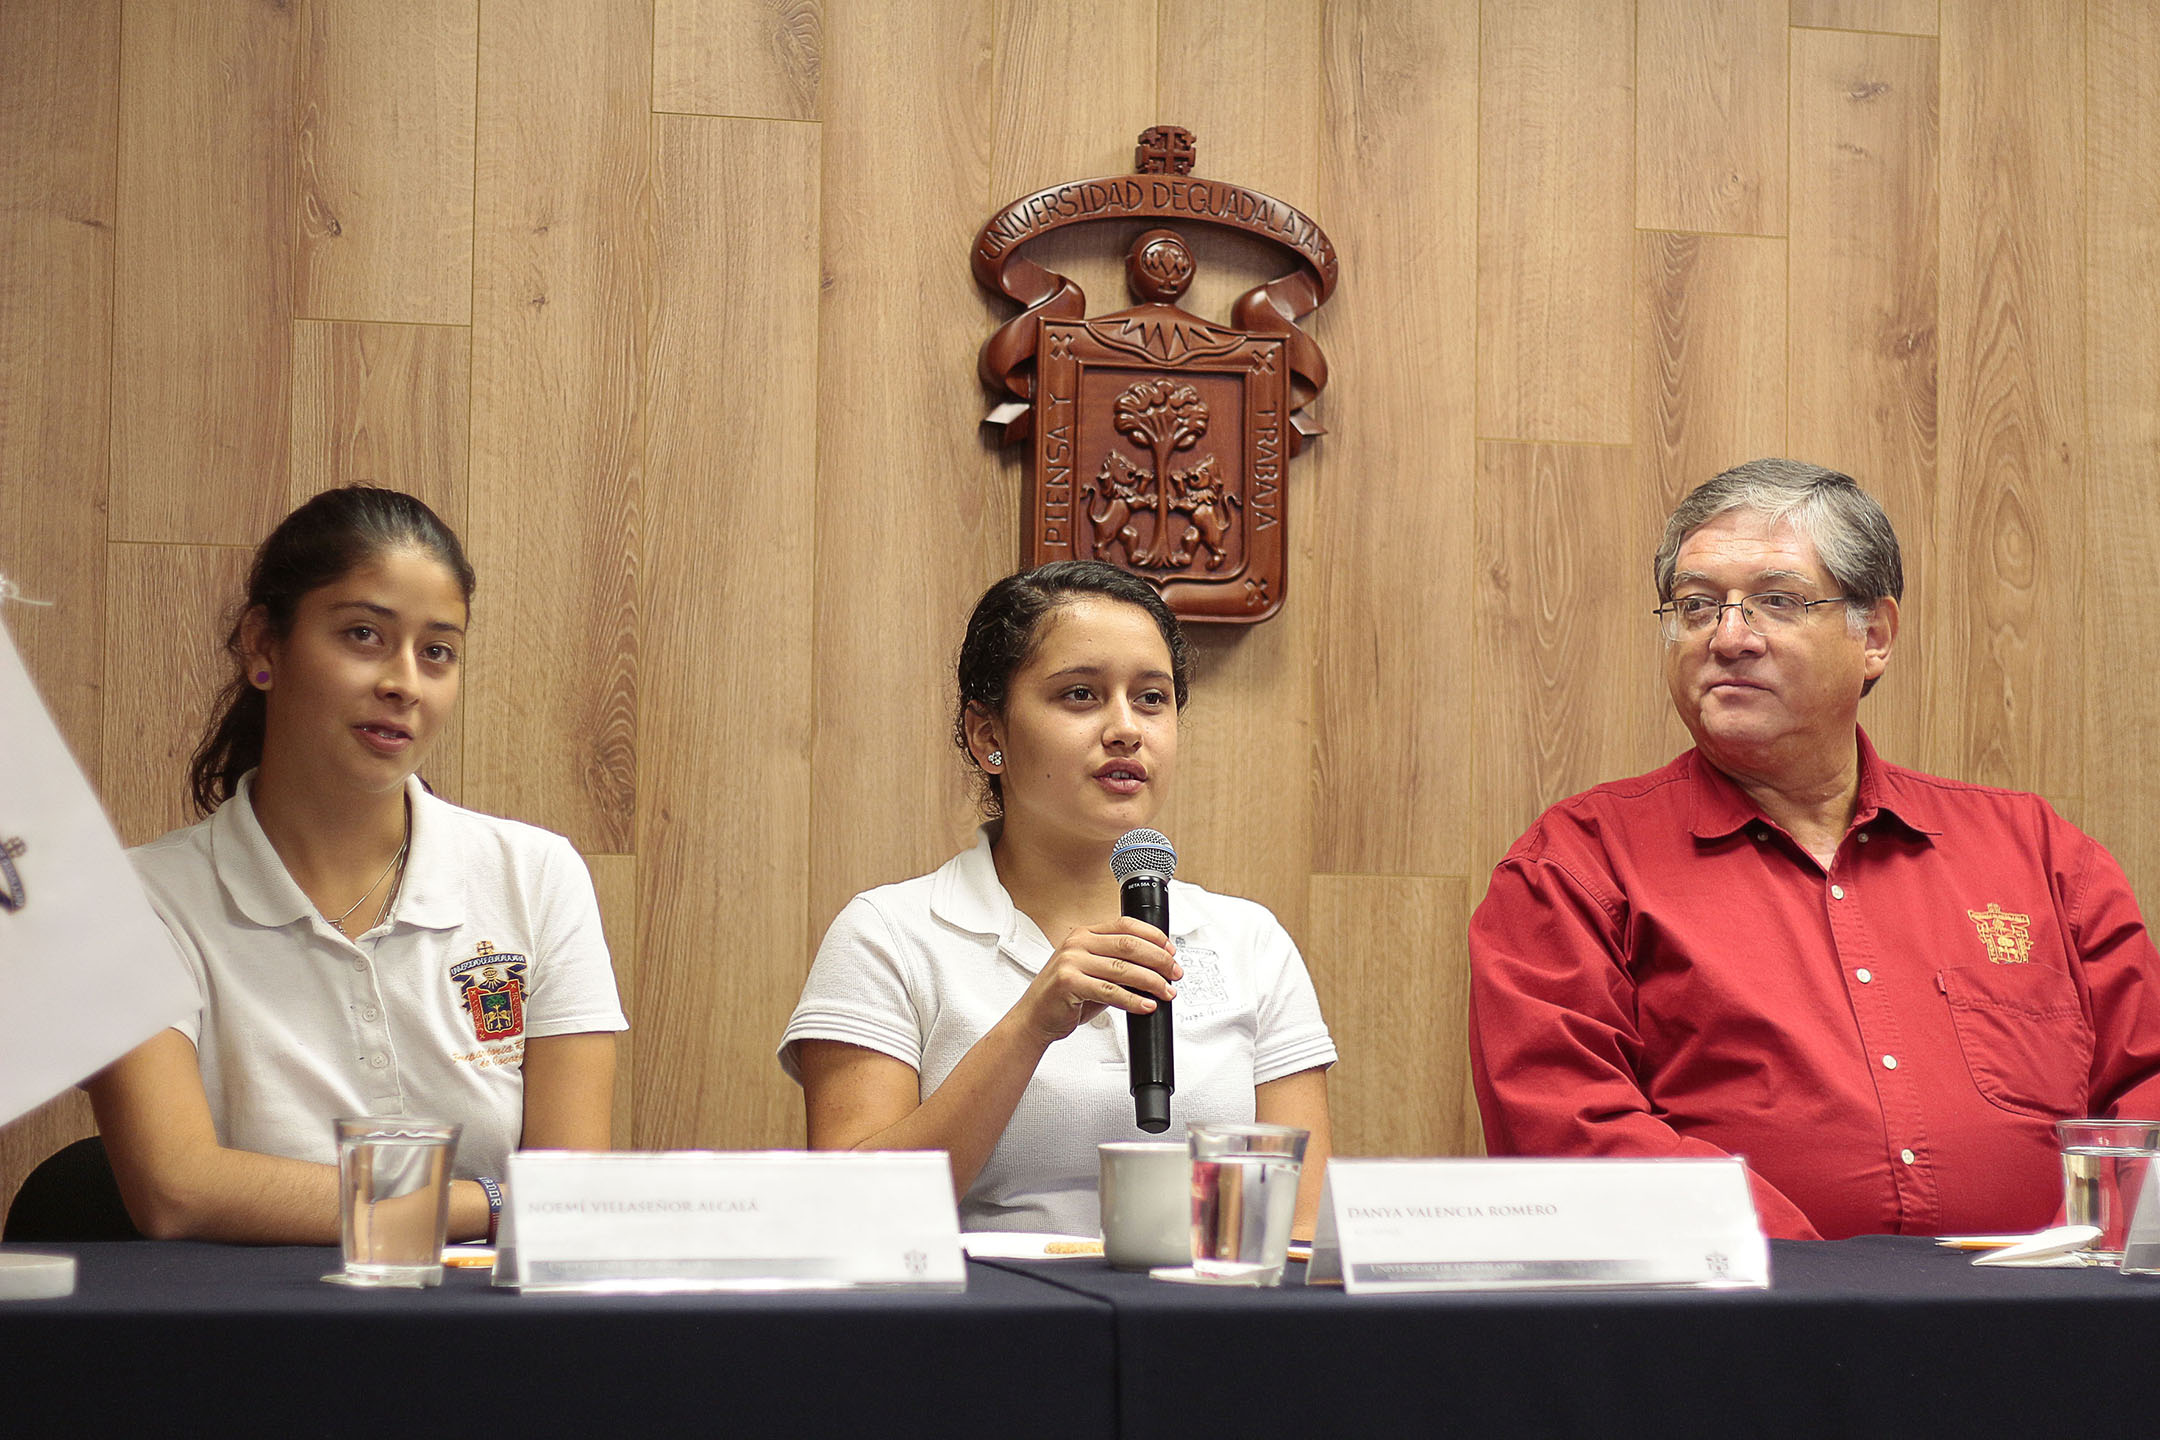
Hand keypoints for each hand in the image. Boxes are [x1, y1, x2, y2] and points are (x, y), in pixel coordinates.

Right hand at [1010, 917, 1180, 1043]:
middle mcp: (1077, 943)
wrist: (1034, 1018)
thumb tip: (1156, 968)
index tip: (1171, 951)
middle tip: (1174, 974)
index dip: (1153, 937)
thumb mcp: (1091, 973)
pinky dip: (1133, 1000)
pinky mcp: (1069, 983)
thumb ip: (1117, 965)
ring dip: (1151, 982)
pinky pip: (1111, 992)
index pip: (1126, 926)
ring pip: (1124, 969)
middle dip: (1159, 960)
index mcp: (1084, 934)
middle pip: (1129, 945)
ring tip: (1166, 992)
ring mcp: (1071, 962)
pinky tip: (1146, 1005)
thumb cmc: (1064, 997)